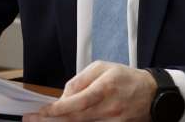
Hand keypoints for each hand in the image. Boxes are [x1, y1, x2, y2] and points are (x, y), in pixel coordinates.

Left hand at [23, 61, 155, 121]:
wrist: (152, 94)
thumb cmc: (125, 78)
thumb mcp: (102, 68)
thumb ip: (80, 80)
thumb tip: (63, 97)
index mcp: (105, 87)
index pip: (77, 103)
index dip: (56, 109)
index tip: (40, 111)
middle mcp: (109, 107)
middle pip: (76, 119)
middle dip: (52, 120)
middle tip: (32, 119)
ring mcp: (113, 121)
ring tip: (42, 121)